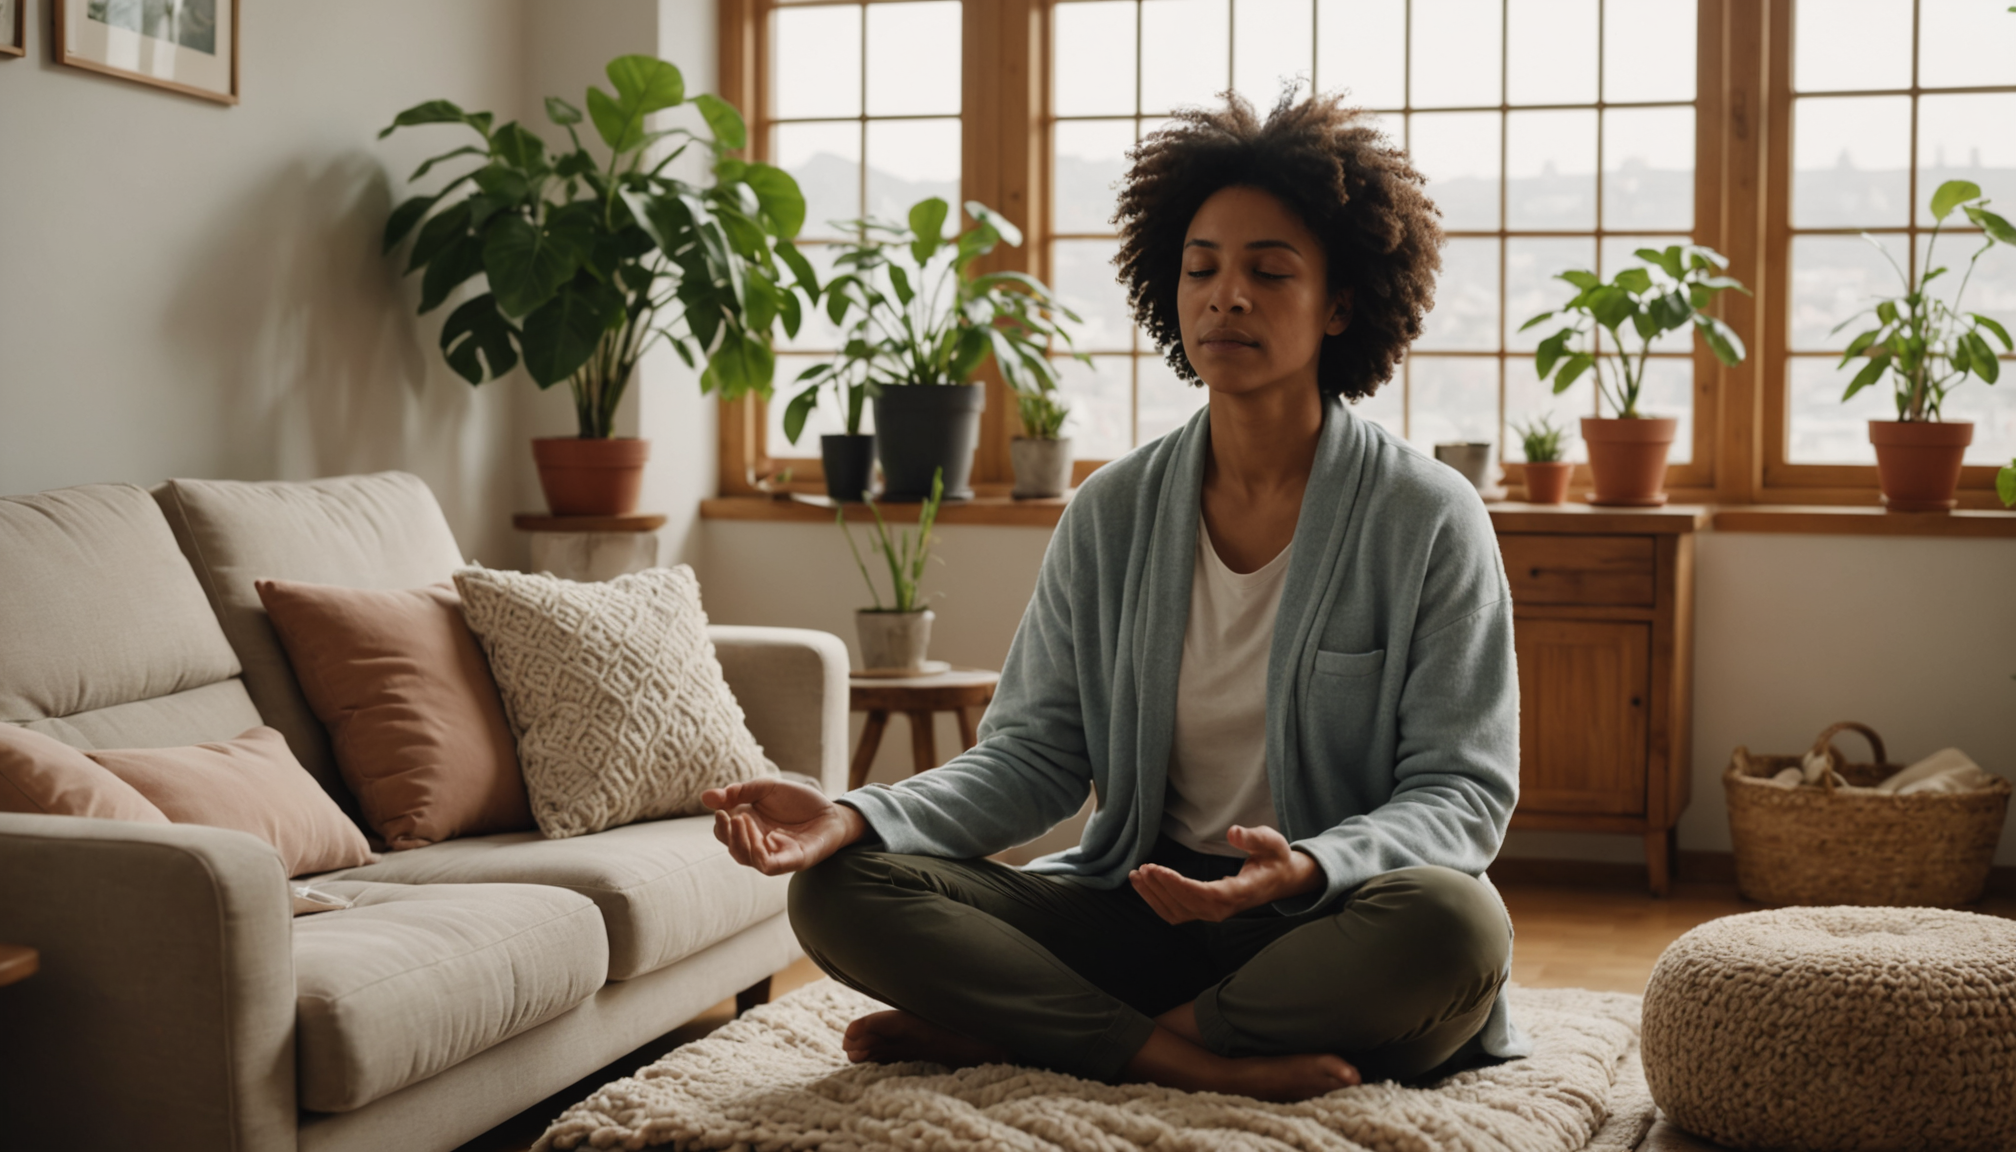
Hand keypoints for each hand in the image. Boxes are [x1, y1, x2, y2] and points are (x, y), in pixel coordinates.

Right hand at [702, 778, 866, 875]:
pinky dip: (758, 856)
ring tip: (741, 820)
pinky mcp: (792, 861)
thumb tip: (705, 798)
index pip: (724, 833)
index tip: (720, 808)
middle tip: (728, 815)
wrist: (833, 810)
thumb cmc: (799, 801)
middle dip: (725, 832)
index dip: (718, 823)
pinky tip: (756, 839)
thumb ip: (739, 792)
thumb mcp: (766, 788)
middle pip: (732, 848)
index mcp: (750, 827)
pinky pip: (768, 866)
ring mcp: (775, 855)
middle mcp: (758, 844)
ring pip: (746, 858)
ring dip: (739, 841)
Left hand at [1128, 825, 1322, 924]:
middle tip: (1143, 867)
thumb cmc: (1274, 858)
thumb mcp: (1271, 841)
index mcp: (1240, 893)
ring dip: (1154, 895)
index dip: (1178, 884)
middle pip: (1185, 904)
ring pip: (1176, 912)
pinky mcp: (1205, 911)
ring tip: (1136, 875)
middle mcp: (1224, 908)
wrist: (1280, 879)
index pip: (1204, 894)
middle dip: (1161, 886)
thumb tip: (1233, 832)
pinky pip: (1176, 912)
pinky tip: (1144, 886)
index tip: (1157, 870)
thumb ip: (1253, 838)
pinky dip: (1157, 901)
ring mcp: (1214, 913)